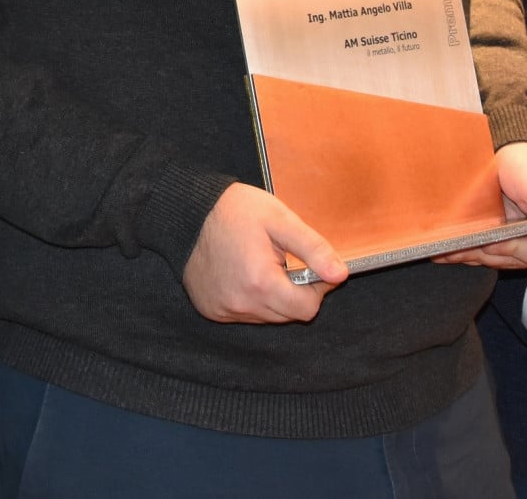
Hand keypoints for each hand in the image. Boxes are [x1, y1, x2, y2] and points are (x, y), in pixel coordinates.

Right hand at [182, 182, 346, 322]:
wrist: (186, 210)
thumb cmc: (234, 210)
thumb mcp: (280, 220)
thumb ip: (313, 248)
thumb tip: (340, 274)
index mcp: (261, 282)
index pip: (307, 309)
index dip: (316, 288)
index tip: (309, 265)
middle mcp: (241, 304)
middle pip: (288, 315)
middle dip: (295, 292)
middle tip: (284, 260)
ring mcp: (224, 310)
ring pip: (268, 316)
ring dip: (274, 296)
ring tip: (261, 264)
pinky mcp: (212, 310)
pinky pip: (245, 314)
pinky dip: (252, 298)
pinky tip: (243, 273)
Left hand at [432, 142, 526, 269]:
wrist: (511, 152)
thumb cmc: (526, 161)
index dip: (516, 250)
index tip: (493, 241)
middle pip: (518, 260)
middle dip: (487, 254)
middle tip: (458, 248)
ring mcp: (524, 241)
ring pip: (499, 259)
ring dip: (473, 255)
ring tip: (445, 252)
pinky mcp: (506, 239)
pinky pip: (488, 252)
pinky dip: (469, 252)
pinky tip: (448, 251)